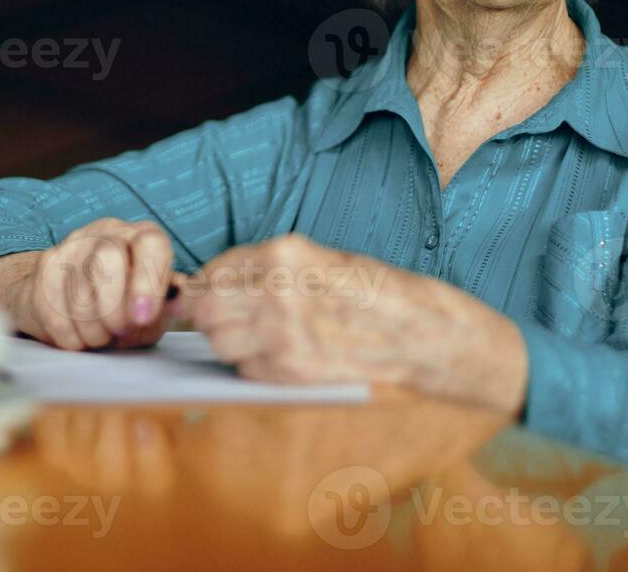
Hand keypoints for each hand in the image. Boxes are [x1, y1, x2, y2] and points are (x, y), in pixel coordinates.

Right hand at [0, 218, 180, 350]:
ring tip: (100, 338)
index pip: (150, 244)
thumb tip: (174, 306)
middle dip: (113, 305)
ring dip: (92, 326)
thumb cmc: (122, 309)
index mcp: (142, 237)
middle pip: (107, 257)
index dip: (147, 282)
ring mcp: (73, 244)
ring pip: (78, 285)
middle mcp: (107, 232)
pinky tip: (77, 337)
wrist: (71, 304)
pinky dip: (68, 332)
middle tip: (119, 332)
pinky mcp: (46, 264)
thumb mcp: (152, 311)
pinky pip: (52, 303)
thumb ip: (165, 309)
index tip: (142, 316)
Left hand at [184, 234, 527, 415]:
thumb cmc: (376, 291)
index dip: (208, 283)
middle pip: (206, 309)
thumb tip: (223, 279)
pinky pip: (246, 370)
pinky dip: (252, 365)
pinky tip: (277, 354)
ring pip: (219, 343)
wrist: (421, 334)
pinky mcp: (294, 372)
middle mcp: (278, 293)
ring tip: (254, 336)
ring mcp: (284, 336)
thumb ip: (271, 267)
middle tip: (226, 315)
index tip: (211, 289)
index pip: (216, 271)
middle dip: (209, 312)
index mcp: (285, 256)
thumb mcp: (321, 258)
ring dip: (228, 341)